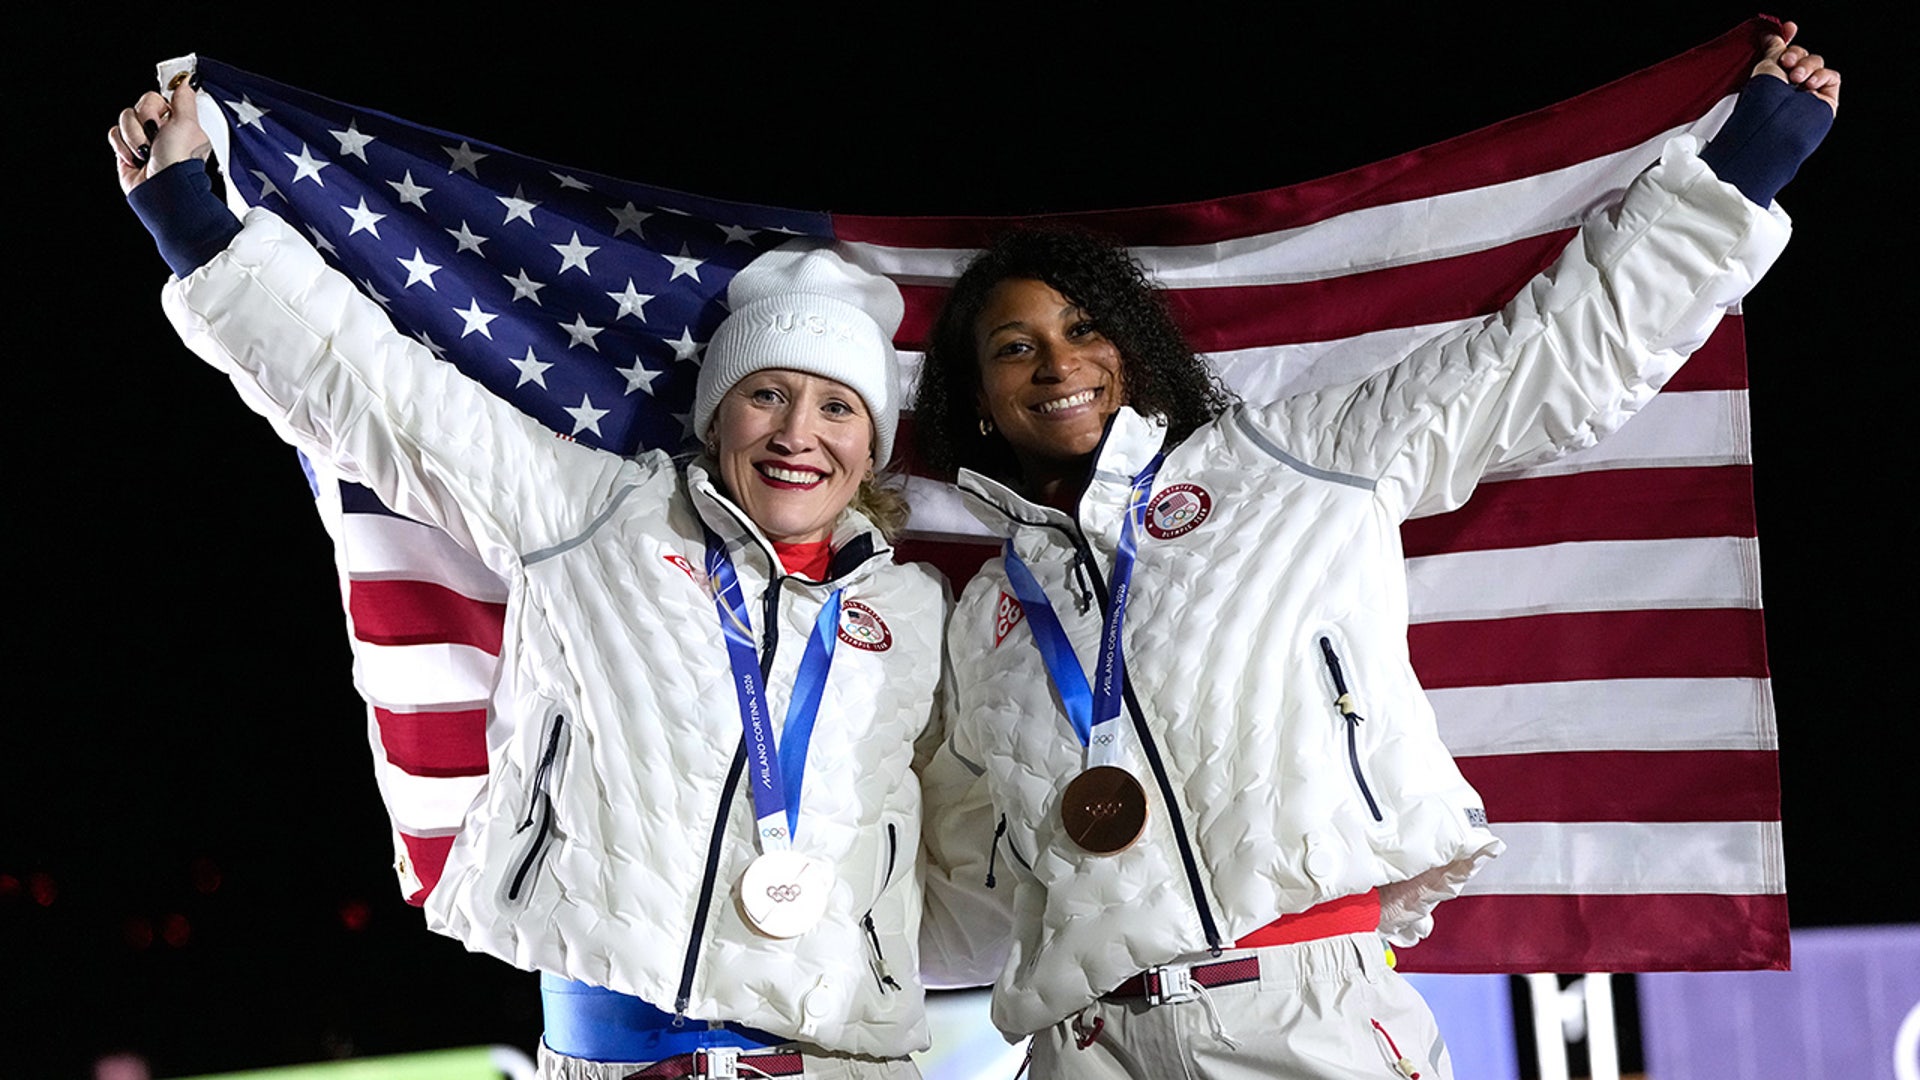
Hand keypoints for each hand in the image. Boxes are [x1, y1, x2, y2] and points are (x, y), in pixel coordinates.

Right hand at [108, 79, 212, 194]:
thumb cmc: (178, 159)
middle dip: (144, 122)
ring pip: (124, 119)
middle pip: (137, 106)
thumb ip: (185, 101)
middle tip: (155, 138)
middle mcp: (158, 128)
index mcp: (176, 120)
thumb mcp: (188, 124)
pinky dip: (123, 147)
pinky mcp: (125, 150)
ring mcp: (141, 139)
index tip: (162, 118)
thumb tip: (187, 82)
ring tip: (147, 153)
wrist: (161, 188)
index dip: (154, 107)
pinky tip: (136, 158)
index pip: (155, 97)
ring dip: (134, 137)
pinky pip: (114, 134)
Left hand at [1754, 20, 1840, 115]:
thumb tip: (1772, 35)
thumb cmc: (1765, 98)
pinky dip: (1822, 77)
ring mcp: (1807, 94)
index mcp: (1772, 78)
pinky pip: (1831, 77)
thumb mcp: (1765, 65)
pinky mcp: (1825, 101)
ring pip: (1816, 63)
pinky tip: (1810, 85)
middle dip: (1796, 55)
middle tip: (1787, 62)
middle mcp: (1789, 86)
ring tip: (1796, 79)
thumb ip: (1773, 48)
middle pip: (1802, 55)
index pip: (1785, 52)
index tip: (1788, 29)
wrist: (1777, 122)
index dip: (1787, 39)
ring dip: (1807, 66)